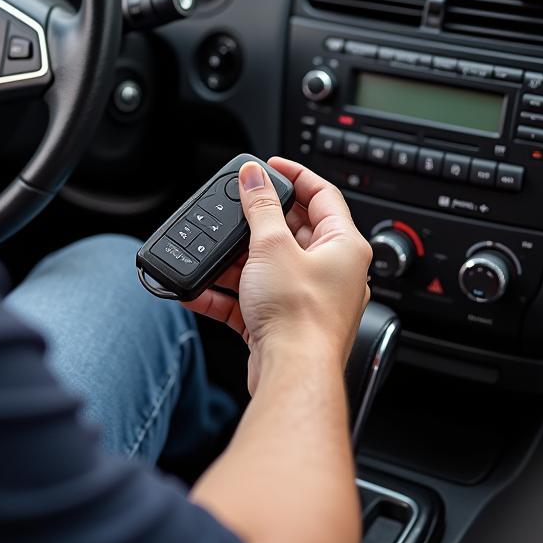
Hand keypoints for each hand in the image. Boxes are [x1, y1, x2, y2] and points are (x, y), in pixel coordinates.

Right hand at [184, 157, 371, 394]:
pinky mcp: (283, 323)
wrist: (291, 375)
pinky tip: (199, 289)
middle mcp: (332, 272)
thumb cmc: (299, 318)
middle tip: (233, 210)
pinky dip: (226, 292)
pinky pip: (251, 298)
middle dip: (256, 222)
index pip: (322, 195)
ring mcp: (307, 299)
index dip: (295, 174)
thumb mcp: (272, 246)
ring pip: (267, 266)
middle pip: (292, 231)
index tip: (269, 166)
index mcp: (344, 246)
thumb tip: (253, 176)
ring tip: (210, 253)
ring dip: (236, 260)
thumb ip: (260, 207)